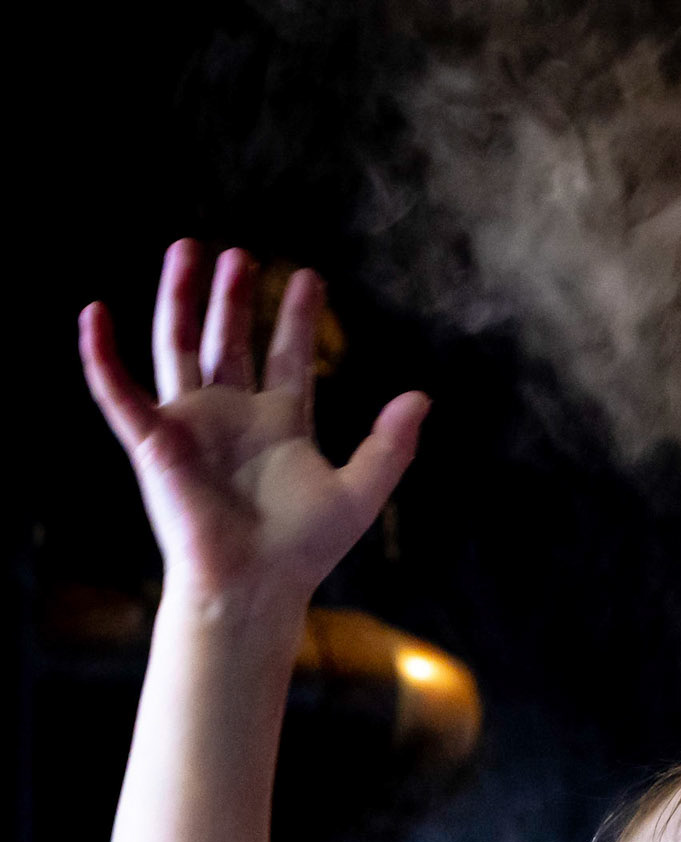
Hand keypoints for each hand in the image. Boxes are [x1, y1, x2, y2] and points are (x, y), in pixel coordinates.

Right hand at [79, 240, 429, 603]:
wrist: (253, 587)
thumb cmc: (303, 550)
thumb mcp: (360, 492)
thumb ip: (390, 445)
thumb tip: (421, 398)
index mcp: (279, 424)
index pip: (285, 356)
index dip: (295, 317)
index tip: (308, 277)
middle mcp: (233, 418)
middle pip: (229, 342)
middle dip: (233, 298)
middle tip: (240, 255)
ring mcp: (192, 427)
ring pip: (178, 348)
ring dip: (179, 300)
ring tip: (186, 250)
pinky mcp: (154, 443)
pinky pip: (119, 393)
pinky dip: (102, 356)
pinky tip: (94, 314)